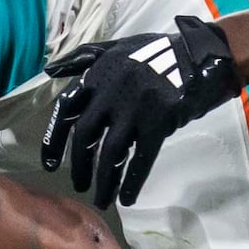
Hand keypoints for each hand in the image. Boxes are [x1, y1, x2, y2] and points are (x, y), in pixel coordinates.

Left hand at [37, 14, 239, 206]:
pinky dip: (132, 182)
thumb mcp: (116, 47)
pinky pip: (140, 160)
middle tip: (79, 186)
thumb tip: (50, 71)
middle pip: (85, 138)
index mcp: (97, 75)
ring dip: (104, 182)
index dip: (54, 140)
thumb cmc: (156, 52)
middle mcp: (109, 92)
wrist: (199, 56)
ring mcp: (133, 109)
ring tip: (102, 200)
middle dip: (79, 166)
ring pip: (110, 153)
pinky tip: (127, 198)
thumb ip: (82, 59)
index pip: (66, 111)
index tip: (50, 165)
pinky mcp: (157, 123)